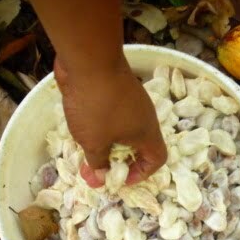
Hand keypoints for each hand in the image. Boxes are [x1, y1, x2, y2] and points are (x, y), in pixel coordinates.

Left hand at [54, 54, 167, 187]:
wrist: (89, 60)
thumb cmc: (97, 106)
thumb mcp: (94, 142)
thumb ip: (97, 162)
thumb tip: (100, 179)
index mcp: (146, 133)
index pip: (157, 159)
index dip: (142, 173)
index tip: (120, 178)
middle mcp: (143, 116)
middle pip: (139, 145)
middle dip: (118, 160)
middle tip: (95, 168)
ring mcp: (130, 100)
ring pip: (124, 129)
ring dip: (108, 142)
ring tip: (85, 149)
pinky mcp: (114, 90)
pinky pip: (112, 115)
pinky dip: (101, 125)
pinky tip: (81, 127)